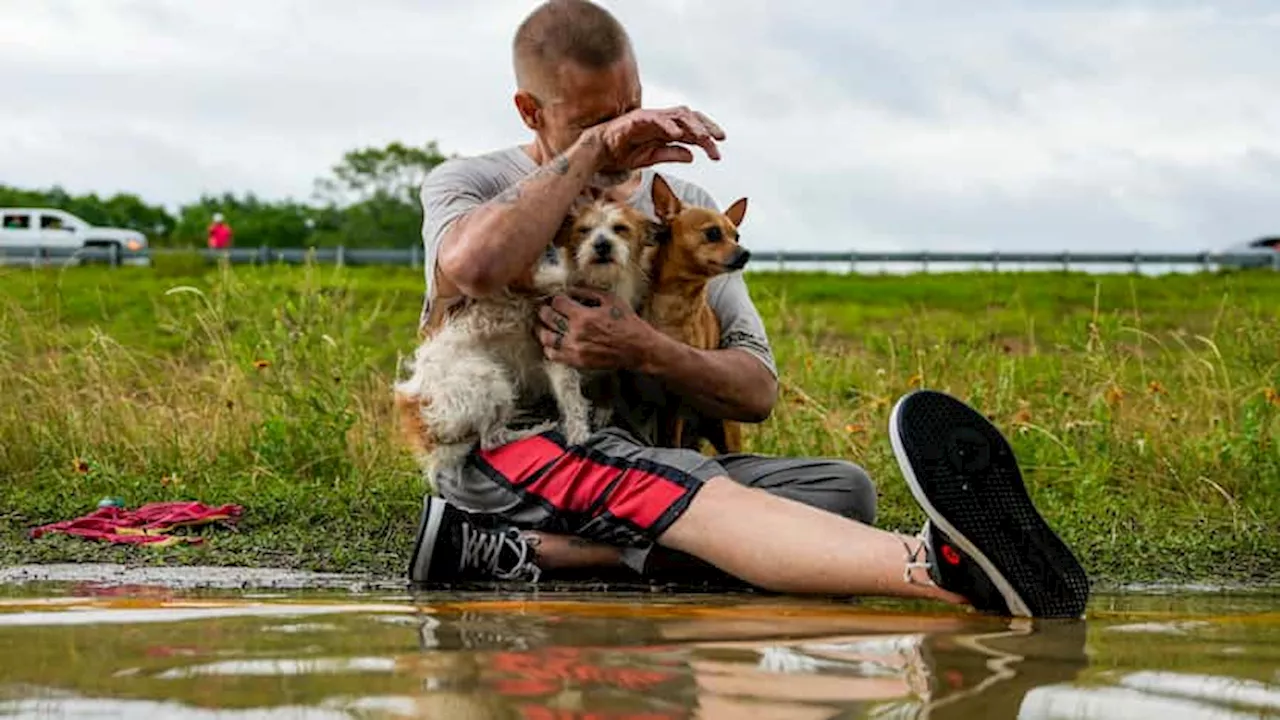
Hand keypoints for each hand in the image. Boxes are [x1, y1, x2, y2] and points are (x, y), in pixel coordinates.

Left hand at [537, 289, 654, 370]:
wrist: (639, 349)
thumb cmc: (627, 322)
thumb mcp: (611, 300)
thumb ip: (588, 293)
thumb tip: (570, 289)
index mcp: (584, 316)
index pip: (557, 302)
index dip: (556, 298)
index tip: (559, 299)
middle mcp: (576, 334)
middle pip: (547, 318)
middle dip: (545, 310)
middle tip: (547, 309)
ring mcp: (575, 349)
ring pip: (546, 338)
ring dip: (543, 329)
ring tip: (547, 325)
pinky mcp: (577, 362)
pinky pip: (553, 355)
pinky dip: (549, 347)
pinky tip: (554, 342)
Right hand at [588, 106, 725, 174]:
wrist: (600, 151)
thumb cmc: (623, 152)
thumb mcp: (652, 157)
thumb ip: (671, 154)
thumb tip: (692, 156)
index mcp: (666, 129)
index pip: (692, 127)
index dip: (707, 133)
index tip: (719, 147)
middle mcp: (661, 120)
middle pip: (690, 117)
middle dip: (706, 128)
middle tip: (718, 141)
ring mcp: (650, 117)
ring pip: (678, 115)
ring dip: (693, 126)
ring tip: (704, 138)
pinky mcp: (637, 118)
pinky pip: (656, 119)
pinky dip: (668, 125)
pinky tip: (678, 134)